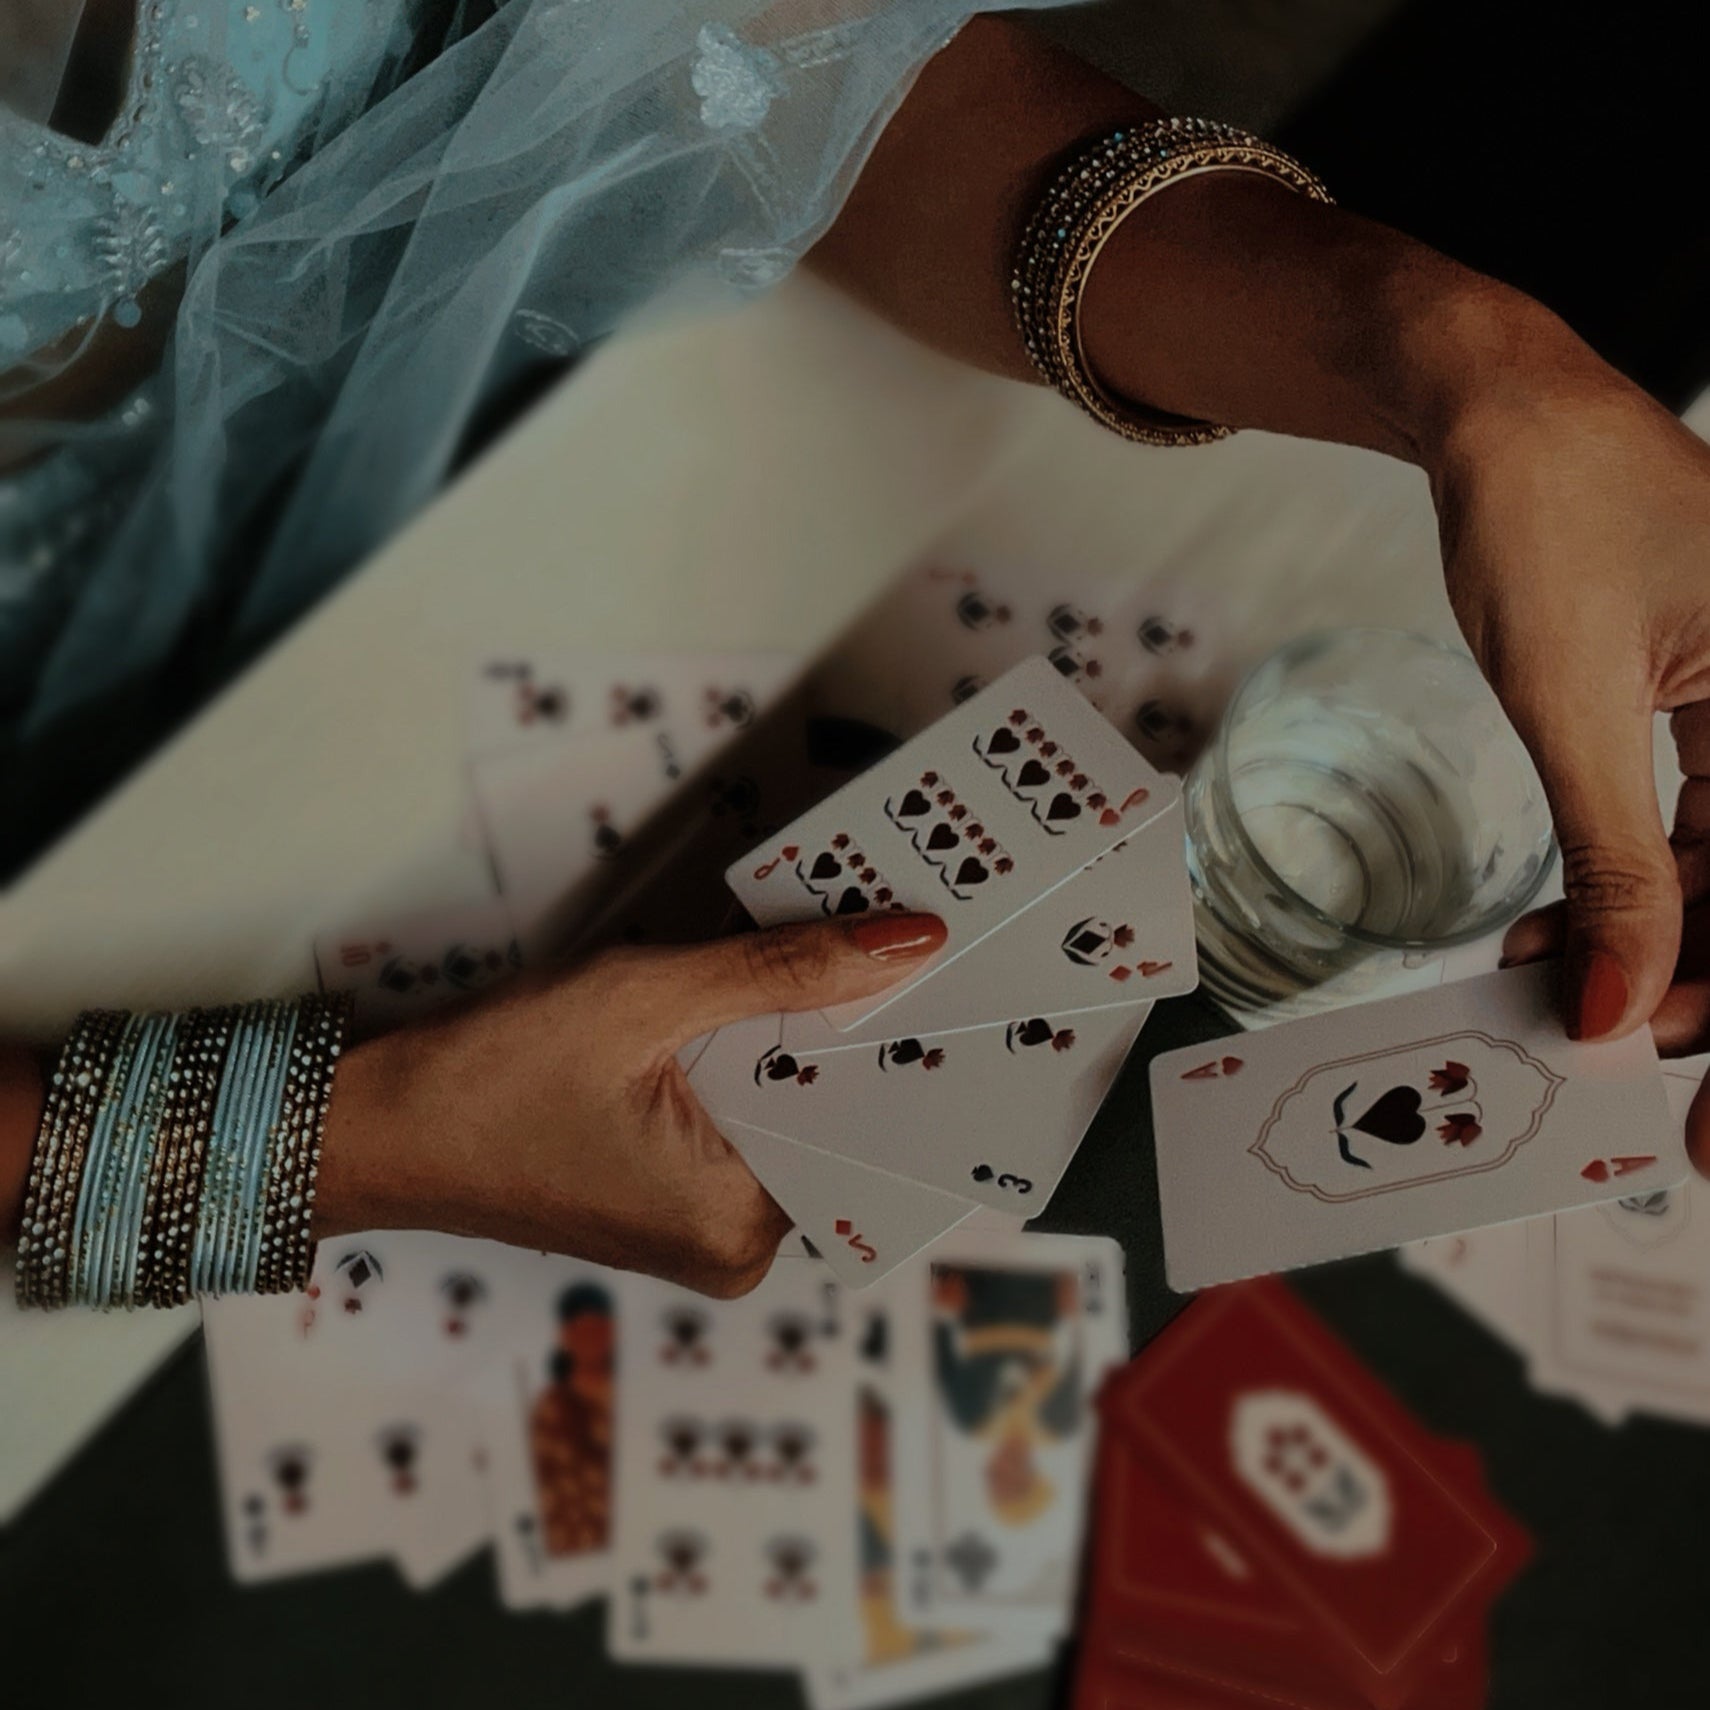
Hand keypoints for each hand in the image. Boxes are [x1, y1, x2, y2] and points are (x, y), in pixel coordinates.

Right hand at [313, 912, 947, 1294]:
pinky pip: (738, 1117)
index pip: (862, 1123)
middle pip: (825, 1114)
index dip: (904, 1038)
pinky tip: (763, 988)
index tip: (955, 970)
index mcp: (738, 1225)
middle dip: (849, 1023)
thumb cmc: (487, 1078)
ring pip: (781, 1107)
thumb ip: (782, 969)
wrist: (370, 1125)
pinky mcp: (666, 1197)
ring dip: (794, 1029)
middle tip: (900, 931)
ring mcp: (698, 1228)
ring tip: (839, 944)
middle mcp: (732, 1246)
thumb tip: (906, 944)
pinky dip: (748, 1053)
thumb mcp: (647, 1000)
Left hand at [1428, 341, 1709, 1167]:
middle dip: (1695, 991)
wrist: (1504, 417)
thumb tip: (1616, 1011)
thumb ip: (1615, 867)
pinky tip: (1557, 936)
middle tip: (1606, 1058)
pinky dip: (1632, 890)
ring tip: (1554, 995)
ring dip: (1651, 948)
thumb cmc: (1546, 517)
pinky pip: (1701, 833)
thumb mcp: (1574, 705)